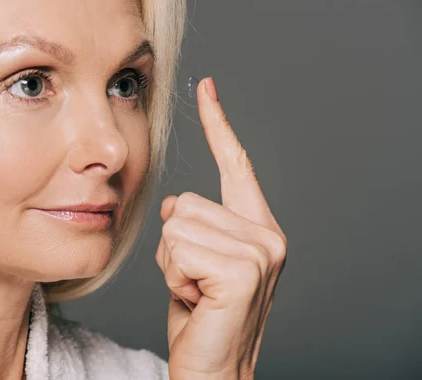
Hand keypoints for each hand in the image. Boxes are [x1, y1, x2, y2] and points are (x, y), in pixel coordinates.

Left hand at [156, 77, 286, 379]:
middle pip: (185, 203)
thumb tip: (175, 202)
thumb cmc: (200, 316)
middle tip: (192, 281)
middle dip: (172, 246)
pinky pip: (177, 249)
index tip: (207, 87)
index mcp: (256, 227)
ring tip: (194, 291)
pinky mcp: (242, 271)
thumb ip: (193, 225)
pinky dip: (173, 278)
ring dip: (171, 264)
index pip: (235, 164)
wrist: (212, 369)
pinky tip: (195, 300)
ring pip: (176, 226)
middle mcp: (267, 234)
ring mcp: (259, 252)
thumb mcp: (194, 262)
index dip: (218, 124)